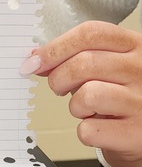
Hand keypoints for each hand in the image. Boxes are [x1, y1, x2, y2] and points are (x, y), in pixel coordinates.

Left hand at [21, 21, 141, 166]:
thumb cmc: (126, 96)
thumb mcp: (112, 67)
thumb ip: (80, 58)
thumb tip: (37, 59)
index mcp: (136, 46)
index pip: (91, 34)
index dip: (56, 47)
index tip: (35, 61)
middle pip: (84, 63)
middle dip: (58, 78)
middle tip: (59, 88)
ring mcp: (140, 101)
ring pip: (86, 95)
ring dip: (75, 106)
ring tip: (87, 110)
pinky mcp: (135, 133)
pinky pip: (89, 130)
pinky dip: (85, 132)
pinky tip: (99, 128)